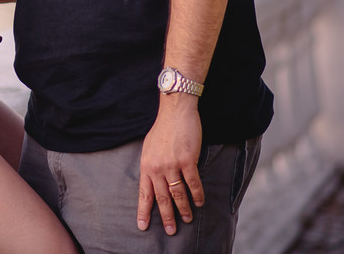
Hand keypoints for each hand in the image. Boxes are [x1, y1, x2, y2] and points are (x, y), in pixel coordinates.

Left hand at [136, 97, 203, 235]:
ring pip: (178, 194)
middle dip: (167, 217)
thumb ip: (151, 166)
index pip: (144, 193)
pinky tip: (199, 202)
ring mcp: (172, 165)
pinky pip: (193, 183)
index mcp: (146, 165)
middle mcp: (157, 168)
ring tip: (188, 219)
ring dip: (184, 209)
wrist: (175, 111)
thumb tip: (152, 182)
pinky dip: (197, 195)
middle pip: (162, 198)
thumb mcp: (149, 148)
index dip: (144, 211)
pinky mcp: (188, 161)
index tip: (143, 226)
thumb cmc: (163, 129)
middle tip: (171, 231)